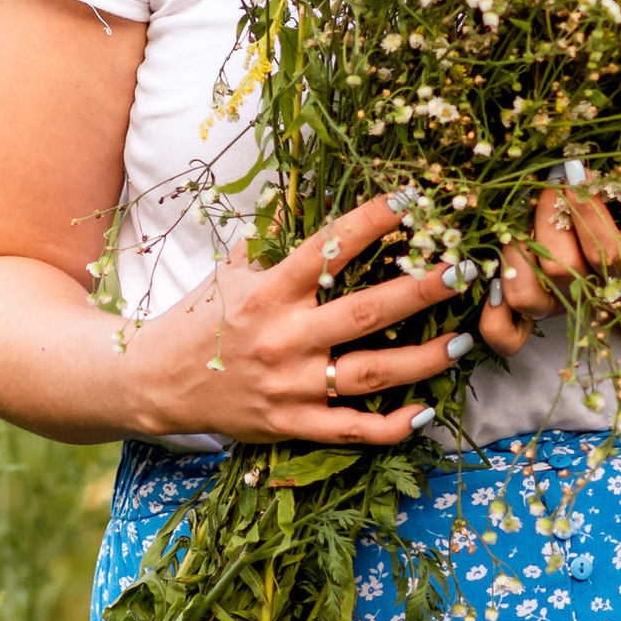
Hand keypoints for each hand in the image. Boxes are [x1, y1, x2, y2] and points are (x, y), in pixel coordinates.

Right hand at [117, 193, 473, 446]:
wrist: (154, 382)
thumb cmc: (200, 318)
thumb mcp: (231, 271)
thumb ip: (273, 240)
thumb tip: (304, 190)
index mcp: (267, 292)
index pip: (325, 251)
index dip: (369, 224)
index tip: (409, 201)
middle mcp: (282, 338)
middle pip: (363, 314)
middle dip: (418, 292)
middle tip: (462, 271)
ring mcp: (290, 386)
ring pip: (370, 374)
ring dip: (424, 359)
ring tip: (466, 340)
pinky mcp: (292, 424)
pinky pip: (350, 430)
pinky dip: (391, 426)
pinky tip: (426, 411)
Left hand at [486, 182, 620, 366]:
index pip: (606, 251)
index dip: (588, 212)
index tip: (576, 173)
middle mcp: (590, 296)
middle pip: (560, 269)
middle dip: (548, 217)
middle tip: (549, 183)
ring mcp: (558, 309)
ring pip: (526, 297)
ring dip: (515, 256)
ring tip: (520, 220)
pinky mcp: (532, 318)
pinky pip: (503, 334)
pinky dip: (492, 313)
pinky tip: (493, 278)